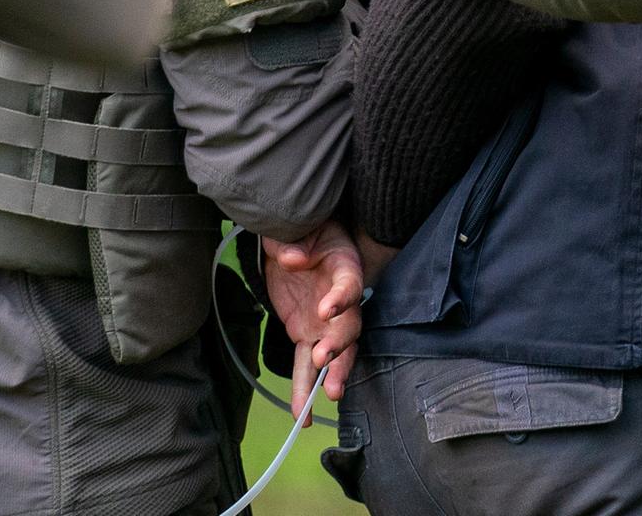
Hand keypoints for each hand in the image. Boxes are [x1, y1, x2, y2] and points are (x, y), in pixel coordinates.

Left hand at [261, 221, 364, 420]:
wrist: (294, 239)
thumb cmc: (304, 228)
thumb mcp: (299, 228)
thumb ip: (294, 242)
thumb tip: (292, 258)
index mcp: (343, 266)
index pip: (349, 284)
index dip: (342, 297)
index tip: (326, 309)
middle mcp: (340, 299)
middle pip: (349, 325)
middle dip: (339, 345)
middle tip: (323, 358)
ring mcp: (324, 321)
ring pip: (334, 352)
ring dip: (331, 373)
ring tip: (326, 396)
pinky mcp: (306, 334)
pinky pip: (306, 365)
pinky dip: (303, 388)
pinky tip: (301, 414)